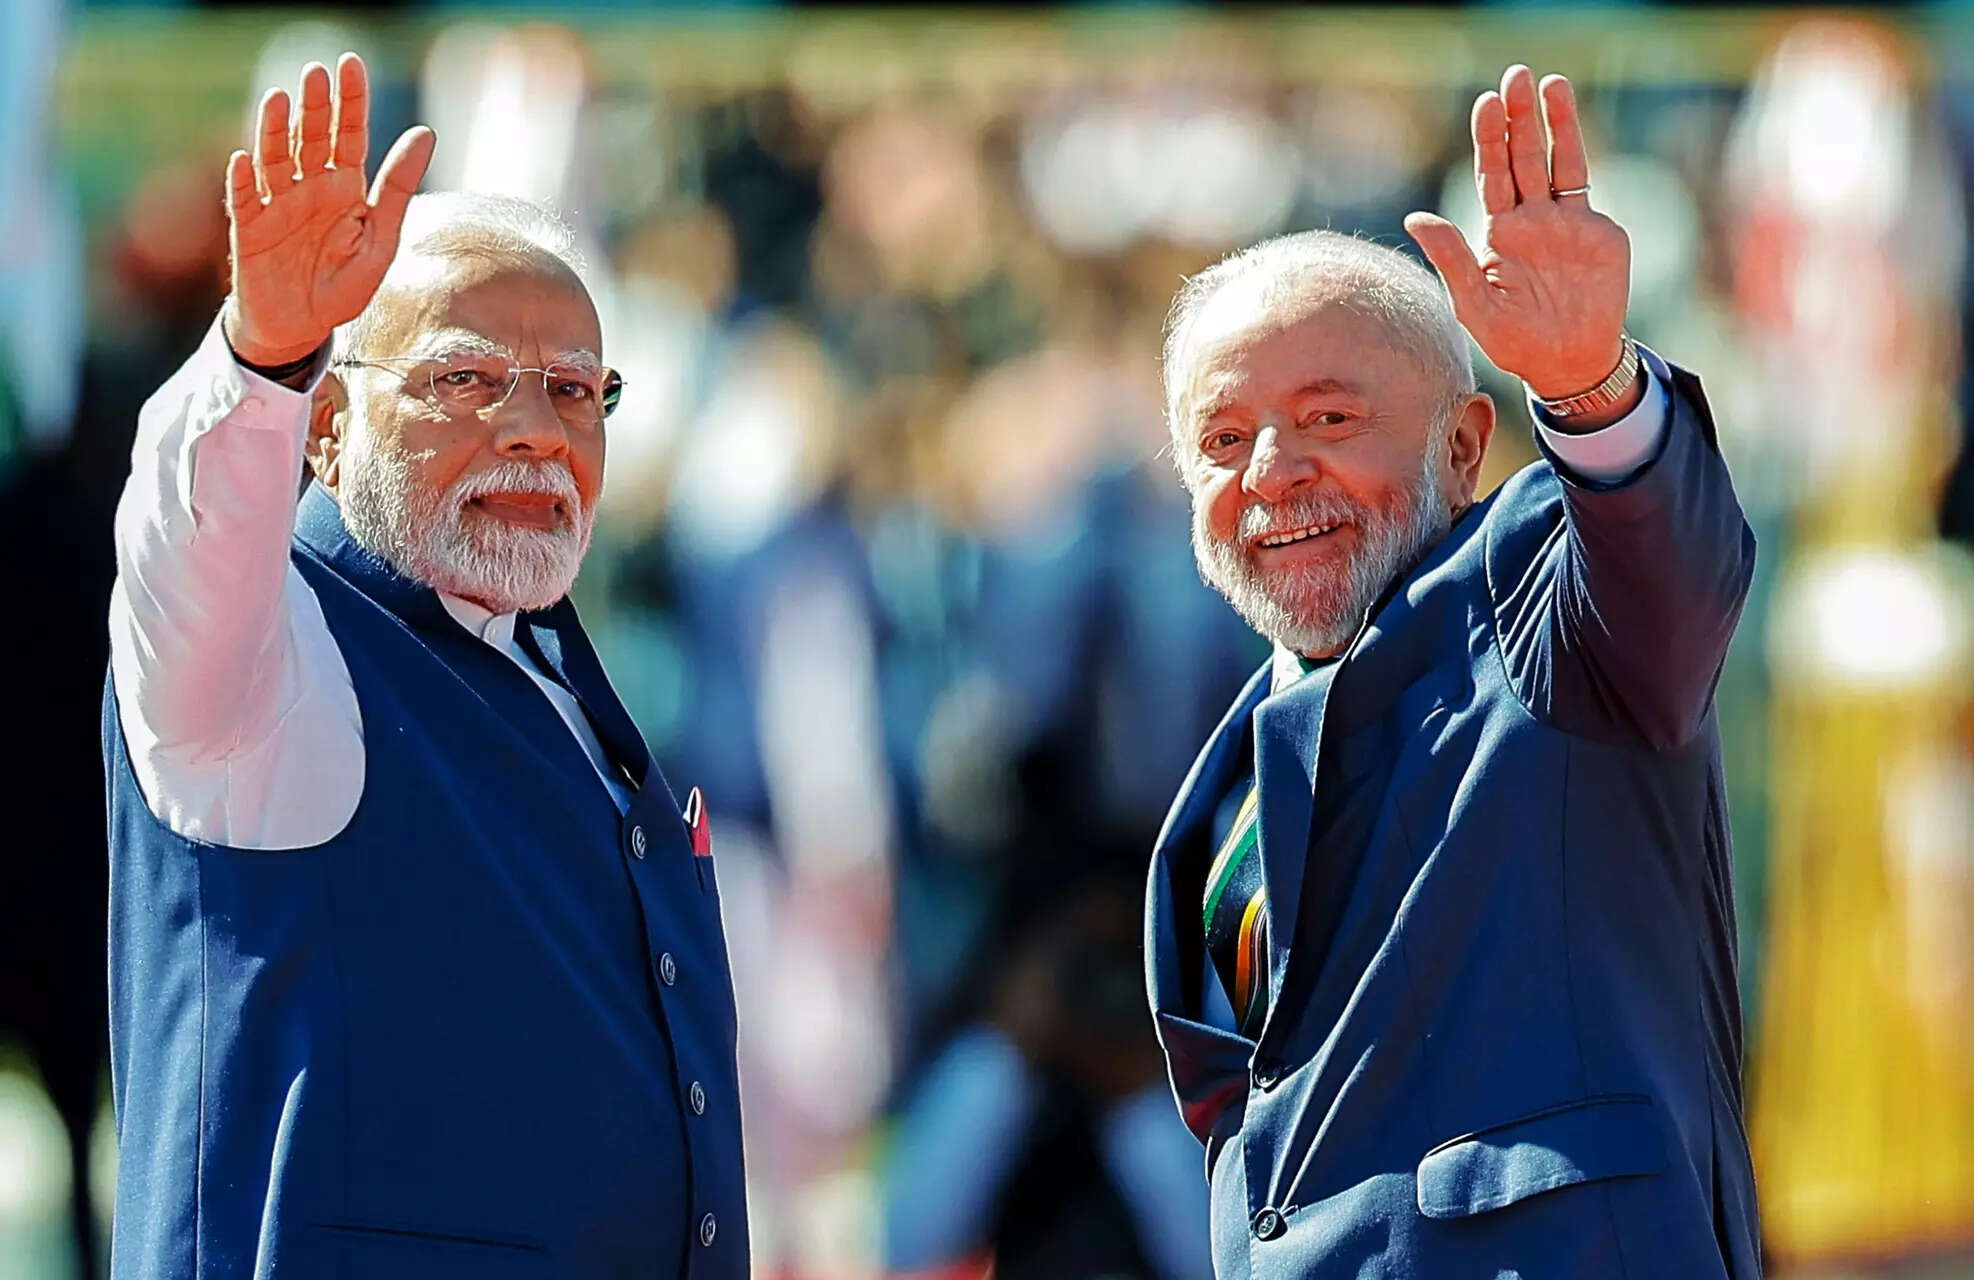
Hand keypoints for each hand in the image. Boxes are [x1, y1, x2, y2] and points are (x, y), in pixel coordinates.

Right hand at [223, 53, 435, 366]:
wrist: (303, 328)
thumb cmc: (343, 285)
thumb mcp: (381, 238)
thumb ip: (397, 187)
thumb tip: (426, 132)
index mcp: (345, 188)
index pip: (350, 135)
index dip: (351, 101)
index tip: (351, 63)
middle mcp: (309, 188)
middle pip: (311, 138)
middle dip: (313, 106)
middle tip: (315, 72)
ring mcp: (276, 205)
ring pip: (275, 159)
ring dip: (273, 130)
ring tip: (277, 99)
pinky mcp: (249, 230)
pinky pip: (244, 201)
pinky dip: (243, 180)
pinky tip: (244, 159)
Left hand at [1404, 67, 1630, 401]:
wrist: (1568, 362)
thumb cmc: (1515, 341)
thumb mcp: (1473, 305)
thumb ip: (1451, 258)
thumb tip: (1415, 217)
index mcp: (1497, 234)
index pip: (1490, 176)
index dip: (1488, 140)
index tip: (1485, 104)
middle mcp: (1528, 219)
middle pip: (1520, 157)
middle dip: (1517, 117)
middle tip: (1514, 75)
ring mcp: (1563, 220)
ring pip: (1553, 160)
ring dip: (1551, 121)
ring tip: (1547, 82)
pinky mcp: (1595, 229)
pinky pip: (1582, 181)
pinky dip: (1575, 147)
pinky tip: (1568, 117)